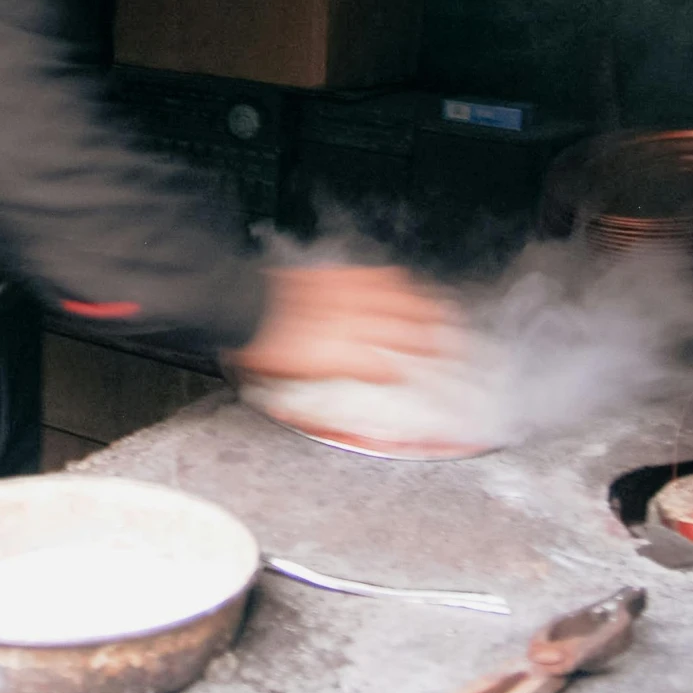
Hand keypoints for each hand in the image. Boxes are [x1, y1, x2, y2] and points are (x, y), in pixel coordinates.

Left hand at [230, 265, 461, 384]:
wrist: (242, 304)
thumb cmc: (258, 345)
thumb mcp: (280, 384)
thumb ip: (307, 402)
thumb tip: (308, 417)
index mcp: (339, 356)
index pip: (383, 369)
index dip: (398, 375)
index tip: (406, 379)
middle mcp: (350, 325)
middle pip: (404, 332)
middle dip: (431, 341)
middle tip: (450, 349)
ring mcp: (348, 298)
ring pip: (400, 301)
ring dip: (425, 308)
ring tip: (443, 313)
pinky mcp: (340, 276)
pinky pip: (377, 276)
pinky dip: (396, 280)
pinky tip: (406, 282)